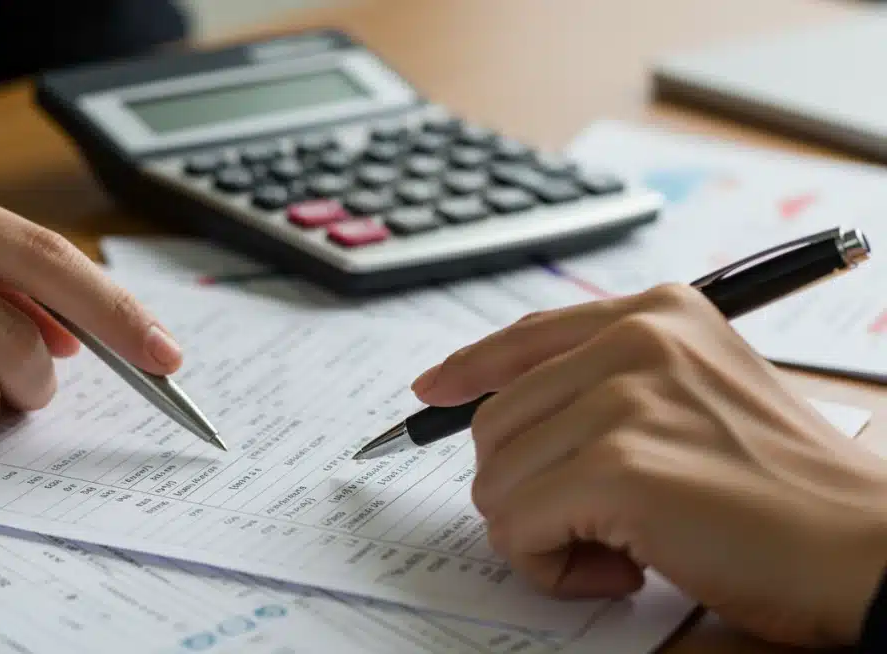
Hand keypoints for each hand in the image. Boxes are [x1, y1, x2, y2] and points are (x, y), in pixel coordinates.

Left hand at [412, 283, 886, 646]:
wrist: (865, 549)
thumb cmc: (782, 490)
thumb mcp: (695, 400)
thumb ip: (606, 387)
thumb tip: (490, 408)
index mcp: (657, 314)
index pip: (525, 336)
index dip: (468, 369)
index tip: (433, 391)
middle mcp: (637, 341)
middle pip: (493, 422)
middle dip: (526, 488)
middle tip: (597, 524)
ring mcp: (626, 400)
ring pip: (494, 478)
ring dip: (540, 533)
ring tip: (620, 547)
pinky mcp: (620, 468)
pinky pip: (516, 527)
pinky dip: (551, 568)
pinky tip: (624, 570)